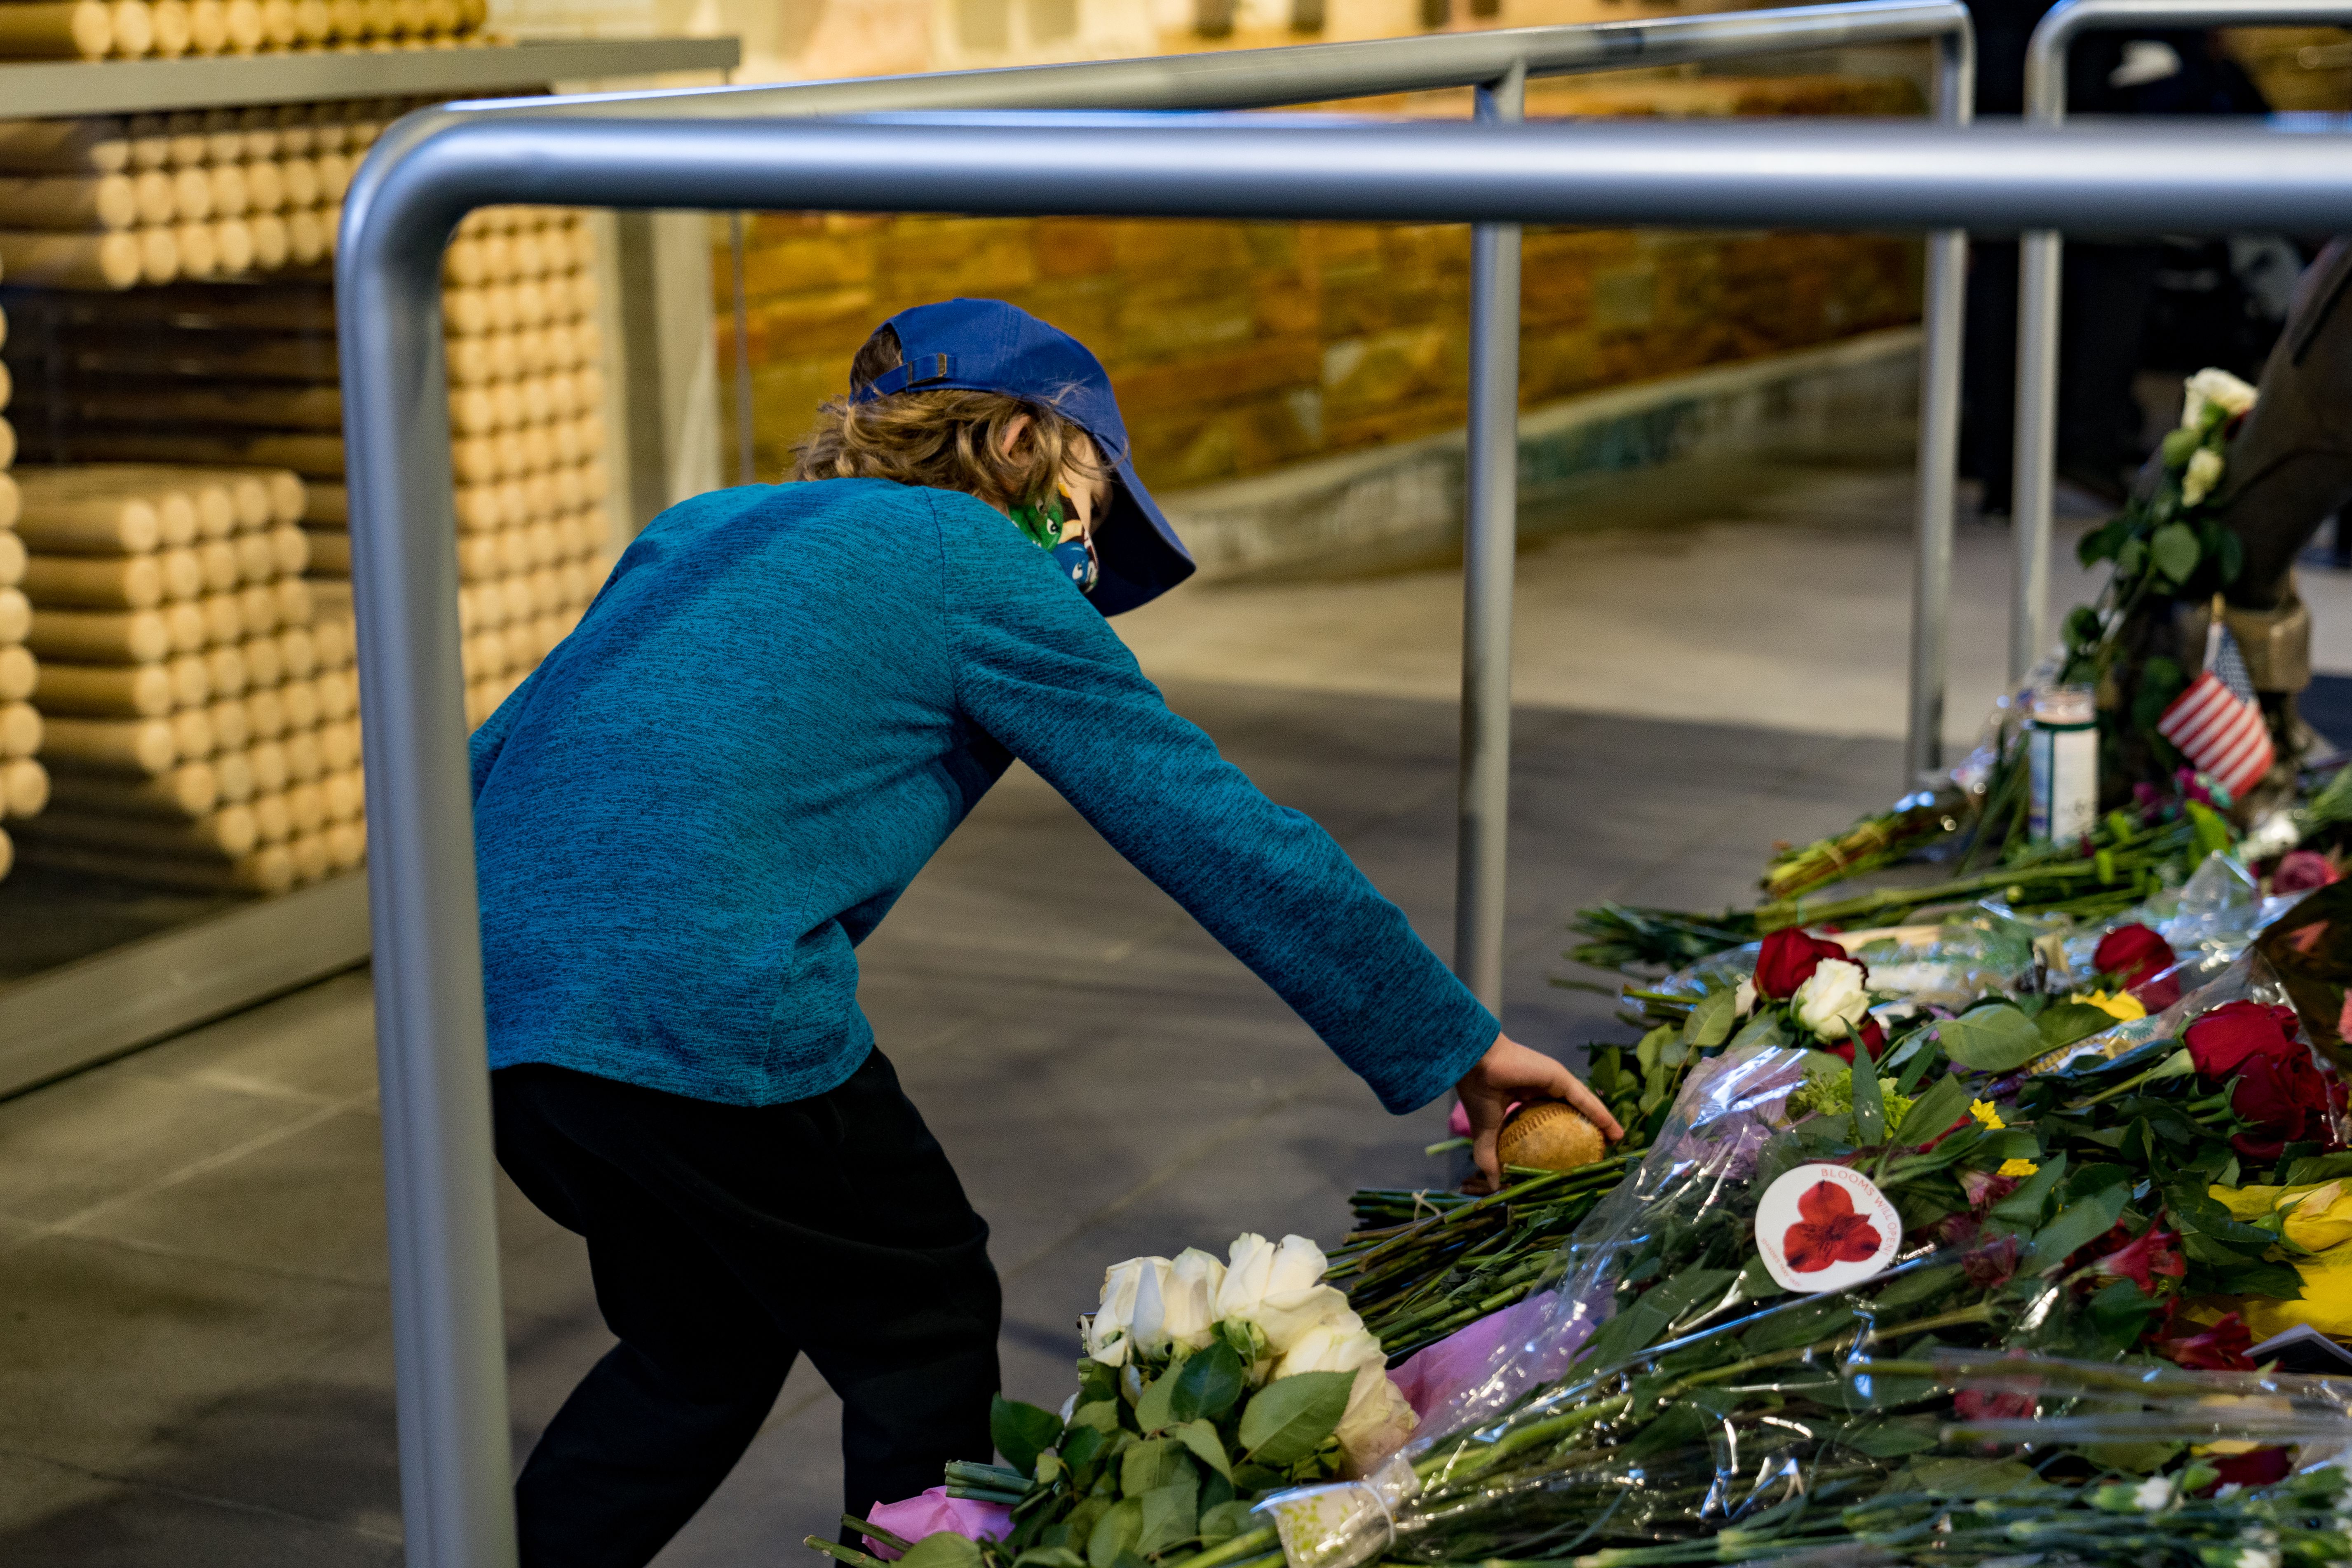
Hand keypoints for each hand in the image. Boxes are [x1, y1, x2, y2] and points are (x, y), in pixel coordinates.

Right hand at [1455, 1033, 1624, 1192]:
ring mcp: (1554, 1082)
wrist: (1475, 1065)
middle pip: (1570, 1112)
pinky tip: (1615, 1131)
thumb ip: (1490, 1157)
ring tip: (1616, 1141)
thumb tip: (1495, 1187)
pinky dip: (1601, 1115)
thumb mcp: (1485, 1131)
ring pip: (1582, 1106)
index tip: (1571, 1155)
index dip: (1561, 1136)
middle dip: (1585, 1130)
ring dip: (1600, 1123)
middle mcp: (1542, 1089)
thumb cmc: (1478, 1093)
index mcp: (1523, 1098)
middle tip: (1598, 1150)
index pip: (1549, 1119)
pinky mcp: (1561, 1077)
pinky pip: (1585, 1100)